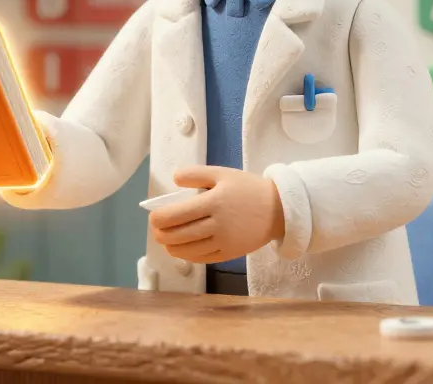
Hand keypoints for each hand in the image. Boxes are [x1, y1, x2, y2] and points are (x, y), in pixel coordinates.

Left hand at [148, 166, 285, 264]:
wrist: (279, 209)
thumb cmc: (248, 188)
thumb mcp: (223, 173)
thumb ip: (196, 173)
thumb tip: (174, 179)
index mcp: (213, 202)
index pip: (176, 215)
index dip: (159, 219)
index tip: (153, 217)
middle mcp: (217, 224)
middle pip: (179, 234)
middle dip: (161, 234)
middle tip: (156, 230)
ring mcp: (224, 241)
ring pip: (189, 249)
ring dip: (171, 247)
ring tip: (165, 241)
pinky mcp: (230, 253)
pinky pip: (203, 258)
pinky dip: (188, 256)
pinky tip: (181, 250)